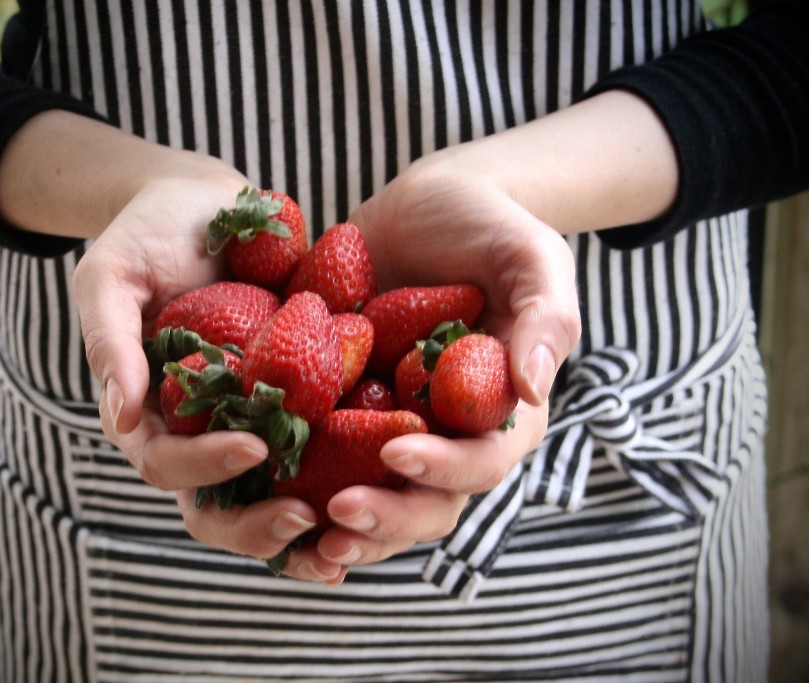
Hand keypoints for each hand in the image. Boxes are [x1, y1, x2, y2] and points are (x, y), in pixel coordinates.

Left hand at [305, 156, 581, 571]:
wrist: (423, 206)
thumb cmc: (488, 226)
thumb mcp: (531, 257)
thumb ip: (546, 318)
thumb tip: (530, 391)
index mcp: (499, 410)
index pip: (482, 461)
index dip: (444, 469)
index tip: (396, 452)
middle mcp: (447, 432)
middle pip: (427, 502)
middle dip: (387, 517)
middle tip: (339, 511)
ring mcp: (393, 426)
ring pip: (375, 498)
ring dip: (343, 528)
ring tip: (299, 532)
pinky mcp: (345, 411)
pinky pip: (324, 461)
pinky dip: (299, 487)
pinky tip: (262, 498)